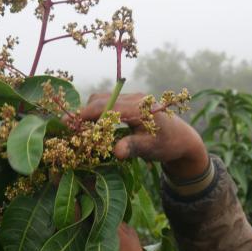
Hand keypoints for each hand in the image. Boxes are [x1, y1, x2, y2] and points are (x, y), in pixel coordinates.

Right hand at [79, 92, 208, 181]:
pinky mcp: (131, 102)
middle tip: (70, 130)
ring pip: (102, 100)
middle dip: (83, 113)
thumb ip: (133, 147)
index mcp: (138, 107)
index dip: (84, 115)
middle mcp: (134, 98)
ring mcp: (132, 98)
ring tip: (80, 131)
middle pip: (99, 100)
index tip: (68, 125)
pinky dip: (97, 113)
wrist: (183, 138)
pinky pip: (108, 103)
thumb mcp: (151, 148)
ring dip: (90, 113)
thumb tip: (117, 151)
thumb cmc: (168, 144)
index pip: (105, 107)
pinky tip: (93, 127)